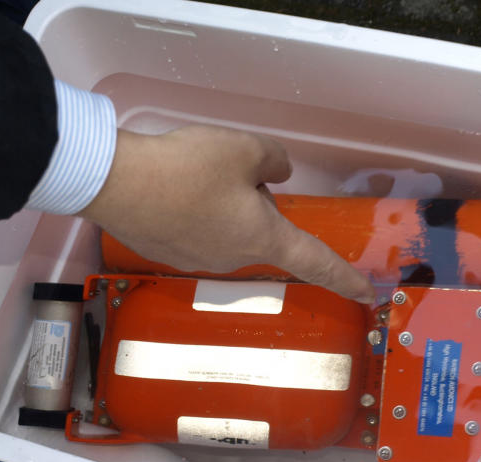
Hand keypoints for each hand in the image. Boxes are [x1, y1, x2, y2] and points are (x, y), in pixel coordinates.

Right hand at [79, 125, 374, 303]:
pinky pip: (197, 231)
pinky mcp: (169, 253)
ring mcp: (200, 260)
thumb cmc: (187, 168)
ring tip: (193, 177)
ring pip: (229, 230)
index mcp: (263, 237)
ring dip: (223, 206)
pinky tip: (172, 190)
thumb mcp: (245, 148)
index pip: (315, 262)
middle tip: (233, 173)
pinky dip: (193, 211)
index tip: (365, 294)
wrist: (115, 183)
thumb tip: (277, 173)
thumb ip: (273, 160)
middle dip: (257, 204)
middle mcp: (235, 258)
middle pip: (264, 231)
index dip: (344, 277)